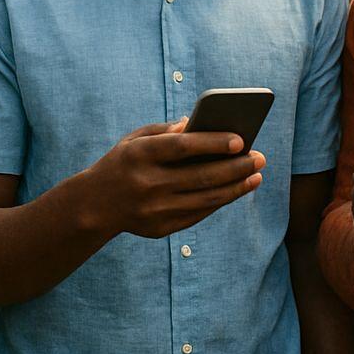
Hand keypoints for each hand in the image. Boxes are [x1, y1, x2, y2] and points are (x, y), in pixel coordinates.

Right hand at [84, 119, 265, 239]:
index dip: (213, 143)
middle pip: (201, 176)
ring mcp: (155, 209)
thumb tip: (199, 125)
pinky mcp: (162, 227)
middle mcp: (148, 184)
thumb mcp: (134, 140)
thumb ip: (165, 131)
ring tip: (256, 174)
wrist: (93, 206)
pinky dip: (221, 201)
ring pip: (206, 198)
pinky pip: (199, 213)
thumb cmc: (120, 164)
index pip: (182, 148)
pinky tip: (236, 189)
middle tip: (260, 157)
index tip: (241, 140)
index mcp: (139, 156)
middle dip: (235, 167)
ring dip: (236, 187)